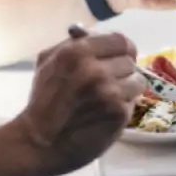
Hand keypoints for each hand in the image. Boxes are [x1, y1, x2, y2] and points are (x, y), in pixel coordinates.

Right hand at [15, 31, 146, 175]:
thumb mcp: (48, 62)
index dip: (123, 48)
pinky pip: (133, 101)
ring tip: (109, 97)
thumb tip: (92, 32)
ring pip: (137, 80)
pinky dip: (124, 105)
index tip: (120, 56)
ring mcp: (109, 92)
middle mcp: (95, 70)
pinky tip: (107, 112)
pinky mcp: (118, 113)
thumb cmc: (43, 101)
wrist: (39, 142)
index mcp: (77, 51)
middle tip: (108, 81)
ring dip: (127, 88)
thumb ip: (72, 44)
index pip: (120, 40)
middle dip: (121, 70)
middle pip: (129, 60)